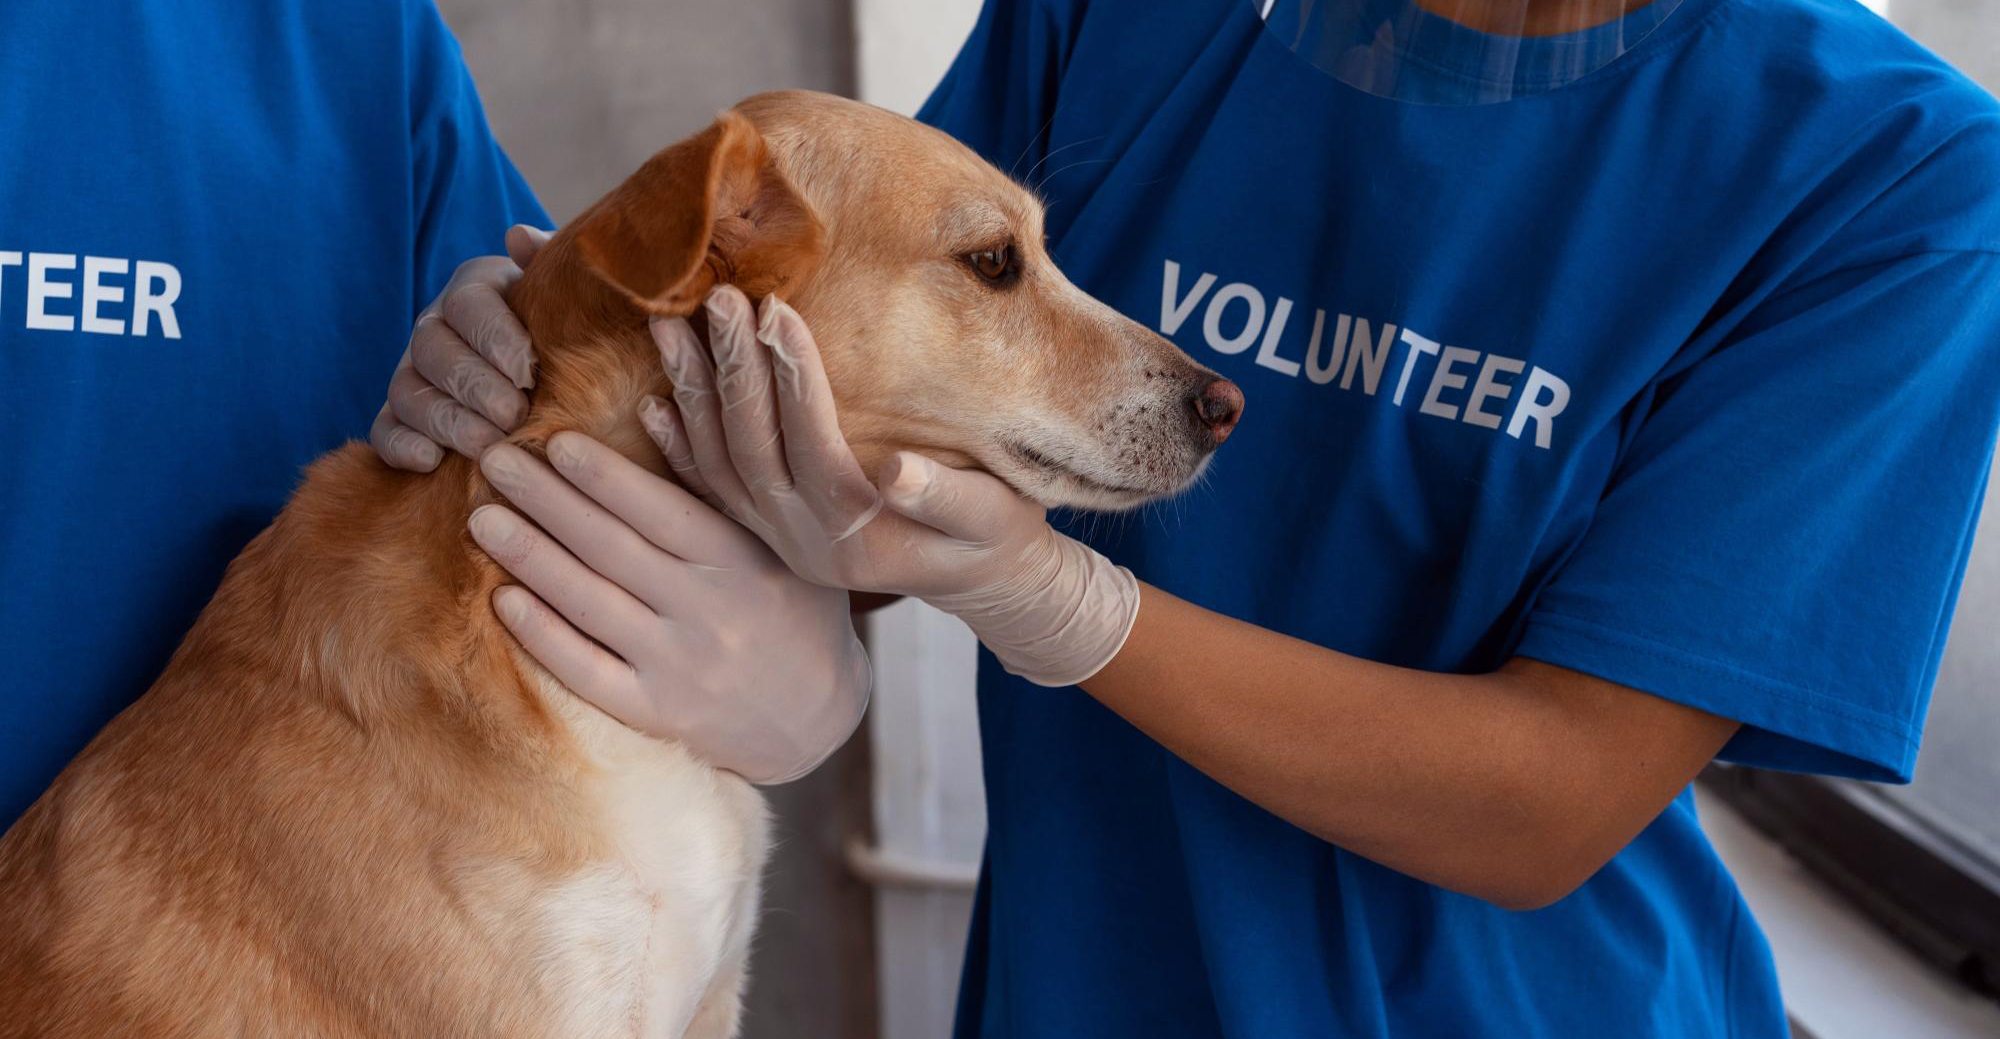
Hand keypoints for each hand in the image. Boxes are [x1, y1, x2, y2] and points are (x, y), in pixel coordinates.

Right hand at [371, 225, 550, 470]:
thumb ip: (550, 263)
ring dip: (446, 421)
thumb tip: (519, 237)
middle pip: (435, 350)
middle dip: (475, 386)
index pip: (470, 305)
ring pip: (409, 392)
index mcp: (474, 289)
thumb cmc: (562, 325)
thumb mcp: (565, 292)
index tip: (529, 368)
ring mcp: (413, 371)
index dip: (495, 337)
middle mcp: (435, 325)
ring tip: (488, 445)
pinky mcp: (401, 415)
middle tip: (515, 415)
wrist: (547, 366)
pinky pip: (384, 429)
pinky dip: (401, 446)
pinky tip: (432, 463)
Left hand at [467, 432, 870, 783]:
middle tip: (494, 461)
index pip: (661, 512)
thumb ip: (714, 483)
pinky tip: (503, 600)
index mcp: (741, 563)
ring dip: (531, 558)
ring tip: (483, 519)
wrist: (817, 715)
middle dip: (547, 501)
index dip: (605, 476)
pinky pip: (587, 672)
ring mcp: (680, 667)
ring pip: (590, 604)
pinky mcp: (657, 713)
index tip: (556, 441)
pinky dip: (543, 636)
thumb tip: (649, 411)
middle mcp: (708, 613)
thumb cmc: (795, 607)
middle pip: (612, 548)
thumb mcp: (779, 541)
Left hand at [647, 285, 1139, 686]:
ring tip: (668, 327)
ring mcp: (780, 541)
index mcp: (858, 533)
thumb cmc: (996, 537)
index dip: (792, 376)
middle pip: (752, 448)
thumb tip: (899, 469)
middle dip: (734, 368)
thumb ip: (948, 498)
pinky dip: (682, 445)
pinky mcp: (769, 534)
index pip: (813, 443)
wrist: (979, 582)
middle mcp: (806, 542)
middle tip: (717, 298)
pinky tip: (656, 401)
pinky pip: (712, 491)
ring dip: (693, 394)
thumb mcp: (992, 518)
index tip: (776, 308)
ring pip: (720, 466)